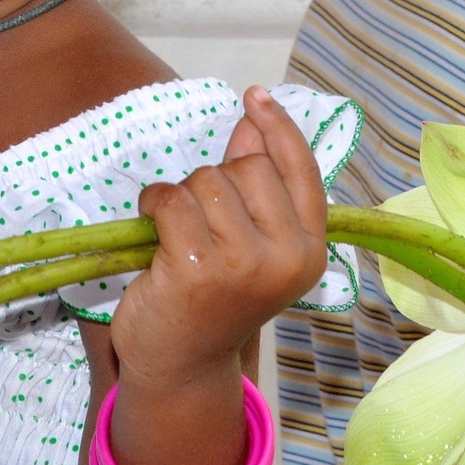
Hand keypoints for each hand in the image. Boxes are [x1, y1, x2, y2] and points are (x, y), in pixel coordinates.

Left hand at [108, 86, 328, 389]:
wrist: (183, 367)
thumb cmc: (215, 298)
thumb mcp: (251, 242)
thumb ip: (257, 185)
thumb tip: (252, 126)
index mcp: (310, 249)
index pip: (300, 169)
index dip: (278, 128)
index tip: (255, 97)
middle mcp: (287, 256)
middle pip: (247, 168)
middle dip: (215, 179)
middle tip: (202, 223)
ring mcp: (244, 264)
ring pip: (207, 181)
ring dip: (181, 195)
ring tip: (177, 232)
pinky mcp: (197, 268)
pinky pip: (172, 201)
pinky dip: (155, 205)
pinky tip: (154, 232)